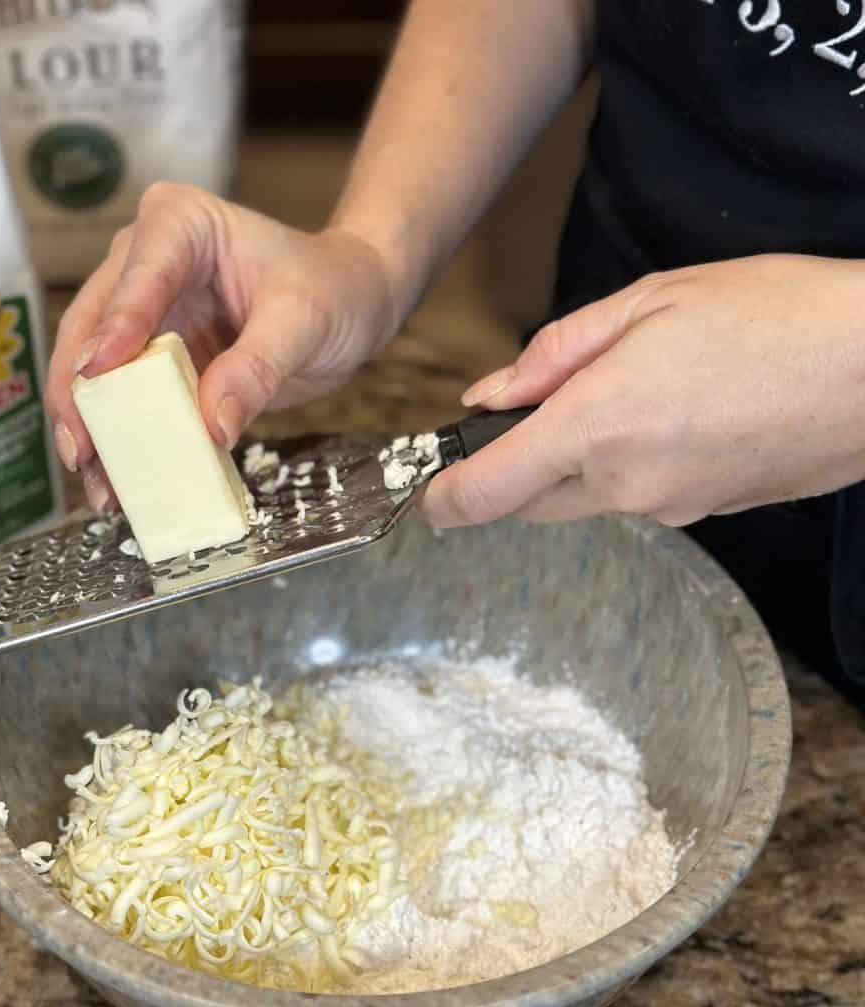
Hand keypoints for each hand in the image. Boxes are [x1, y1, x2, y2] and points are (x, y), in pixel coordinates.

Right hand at [45, 183, 399, 511]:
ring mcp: (145, 312)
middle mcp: (146, 261)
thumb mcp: (304, 322)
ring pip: (94, 371)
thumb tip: (210, 425)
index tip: (96, 375)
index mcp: (180, 225)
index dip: (113, 328)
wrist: (353, 303)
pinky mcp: (154, 358)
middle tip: (81, 451)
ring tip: (100, 486)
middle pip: (92, 328)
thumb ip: (256, 368)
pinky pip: (127, 401)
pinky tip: (119, 484)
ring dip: (93, 430)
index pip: (137, 277)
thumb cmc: (334, 289)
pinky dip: (122, 443)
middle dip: (81, 394)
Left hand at [423, 255, 864, 527]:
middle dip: (511, 467)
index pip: (486, 491)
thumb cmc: (772, 313)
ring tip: (630, 394)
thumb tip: (490, 395)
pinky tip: (671, 416)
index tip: (427, 493)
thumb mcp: (649, 301)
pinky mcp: (704, 513)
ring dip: (574, 462)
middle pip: (527, 501)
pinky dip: (625, 467)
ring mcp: (669, 507)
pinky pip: (636, 498)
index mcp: (598, 426)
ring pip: (582, 500)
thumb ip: (554, 353)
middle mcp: (625, 483)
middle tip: (534, 411)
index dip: (442, 498)